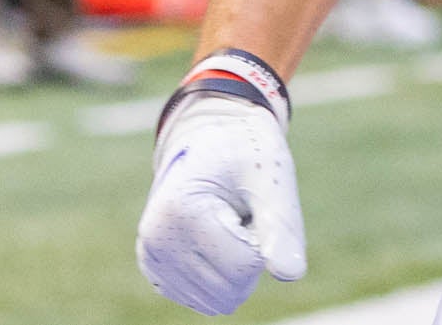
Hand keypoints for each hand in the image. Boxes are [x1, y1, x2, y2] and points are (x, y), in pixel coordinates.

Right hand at [137, 93, 305, 314]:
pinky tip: (212, 235)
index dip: (264, 240)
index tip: (250, 203)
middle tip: (239, 213)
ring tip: (226, 222)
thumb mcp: (271, 176)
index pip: (244, 265)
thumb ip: (282, 225)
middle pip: (230, 291)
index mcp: (180, 212)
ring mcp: (151, 259)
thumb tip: (290, 274)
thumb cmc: (244, 151)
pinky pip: (204, 299)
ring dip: (233, 265)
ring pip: (217, 302)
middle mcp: (155, 241)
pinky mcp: (156, 271)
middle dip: (248, 255)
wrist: (209, 138)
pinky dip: (218, 272)